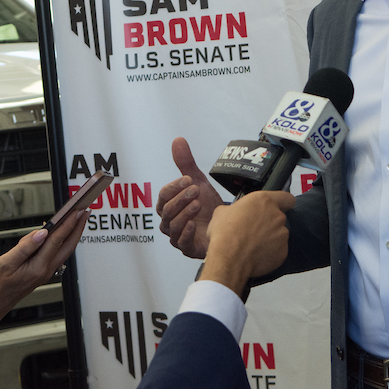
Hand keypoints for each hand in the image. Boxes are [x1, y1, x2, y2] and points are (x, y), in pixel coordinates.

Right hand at [0, 209, 89, 324]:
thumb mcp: (6, 262)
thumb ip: (25, 246)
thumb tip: (42, 233)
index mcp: (38, 267)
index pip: (57, 240)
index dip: (68, 224)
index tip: (77, 211)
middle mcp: (45, 270)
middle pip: (68, 246)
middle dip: (77, 228)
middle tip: (84, 212)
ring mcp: (44, 272)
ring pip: (63, 251)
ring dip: (71, 235)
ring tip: (75, 220)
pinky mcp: (40, 273)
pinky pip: (55, 255)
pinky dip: (61, 242)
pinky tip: (57, 236)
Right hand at [156, 137, 223, 258]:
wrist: (224, 225)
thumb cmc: (206, 204)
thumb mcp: (197, 181)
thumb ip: (186, 163)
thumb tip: (178, 139)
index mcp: (168, 204)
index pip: (164, 194)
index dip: (174, 187)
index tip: (188, 179)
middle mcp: (168, 221)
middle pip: (166, 210)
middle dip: (180, 199)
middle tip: (196, 189)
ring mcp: (176, 235)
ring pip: (172, 226)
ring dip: (184, 213)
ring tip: (198, 204)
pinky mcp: (186, 248)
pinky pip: (180, 243)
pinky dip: (186, 233)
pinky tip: (195, 225)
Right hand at [200, 191, 294, 292]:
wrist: (229, 260)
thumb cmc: (225, 235)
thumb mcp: (222, 212)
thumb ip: (236, 209)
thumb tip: (235, 214)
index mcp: (264, 201)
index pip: (286, 197)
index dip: (282, 202)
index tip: (275, 207)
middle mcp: (277, 216)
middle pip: (279, 218)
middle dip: (269, 223)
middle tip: (253, 230)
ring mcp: (282, 235)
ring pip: (279, 235)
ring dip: (270, 238)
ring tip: (253, 245)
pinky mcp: (282, 252)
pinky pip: (279, 250)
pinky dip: (270, 253)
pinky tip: (256, 254)